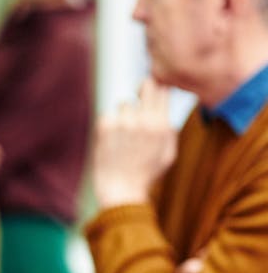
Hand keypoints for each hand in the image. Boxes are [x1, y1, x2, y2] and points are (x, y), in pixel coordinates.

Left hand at [93, 78, 176, 208]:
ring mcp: (122, 122)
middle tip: (142, 91)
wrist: (121, 189)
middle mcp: (142, 120)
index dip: (160, 84)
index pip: (162, 90)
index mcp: (160, 126)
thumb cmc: (146, 173)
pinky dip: (111, 125)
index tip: (158, 83)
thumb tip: (166, 110)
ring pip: (125, 104)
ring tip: (126, 134)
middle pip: (145, 86)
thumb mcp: (168, 154)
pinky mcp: (104, 126)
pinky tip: (114, 141)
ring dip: (126, 114)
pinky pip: (109, 116)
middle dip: (144, 89)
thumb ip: (169, 130)